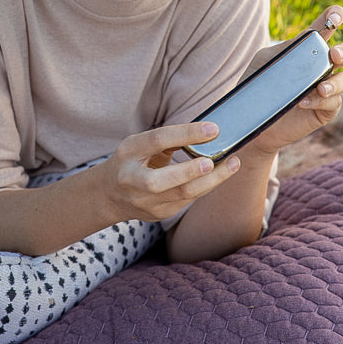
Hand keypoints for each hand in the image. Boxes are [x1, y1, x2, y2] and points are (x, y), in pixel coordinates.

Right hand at [101, 122, 239, 223]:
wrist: (109, 194)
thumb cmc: (132, 160)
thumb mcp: (142, 144)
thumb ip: (169, 139)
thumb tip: (207, 131)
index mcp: (129, 152)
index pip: (158, 140)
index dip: (186, 134)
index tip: (213, 129)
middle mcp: (133, 180)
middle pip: (162, 180)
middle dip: (190, 171)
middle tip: (213, 160)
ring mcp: (145, 202)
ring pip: (182, 194)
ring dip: (212, 180)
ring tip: (233, 164)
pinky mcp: (159, 214)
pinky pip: (188, 200)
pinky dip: (206, 186)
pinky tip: (220, 175)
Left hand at [244, 5, 342, 155]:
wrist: (251, 120)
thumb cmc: (257, 86)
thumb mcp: (264, 61)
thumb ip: (284, 49)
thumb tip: (306, 40)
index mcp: (307, 49)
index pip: (327, 26)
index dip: (336, 16)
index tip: (338, 16)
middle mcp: (321, 67)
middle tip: (333, 54)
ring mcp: (325, 88)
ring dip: (335, 82)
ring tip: (320, 88)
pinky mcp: (325, 110)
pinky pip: (334, 102)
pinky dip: (320, 101)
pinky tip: (303, 102)